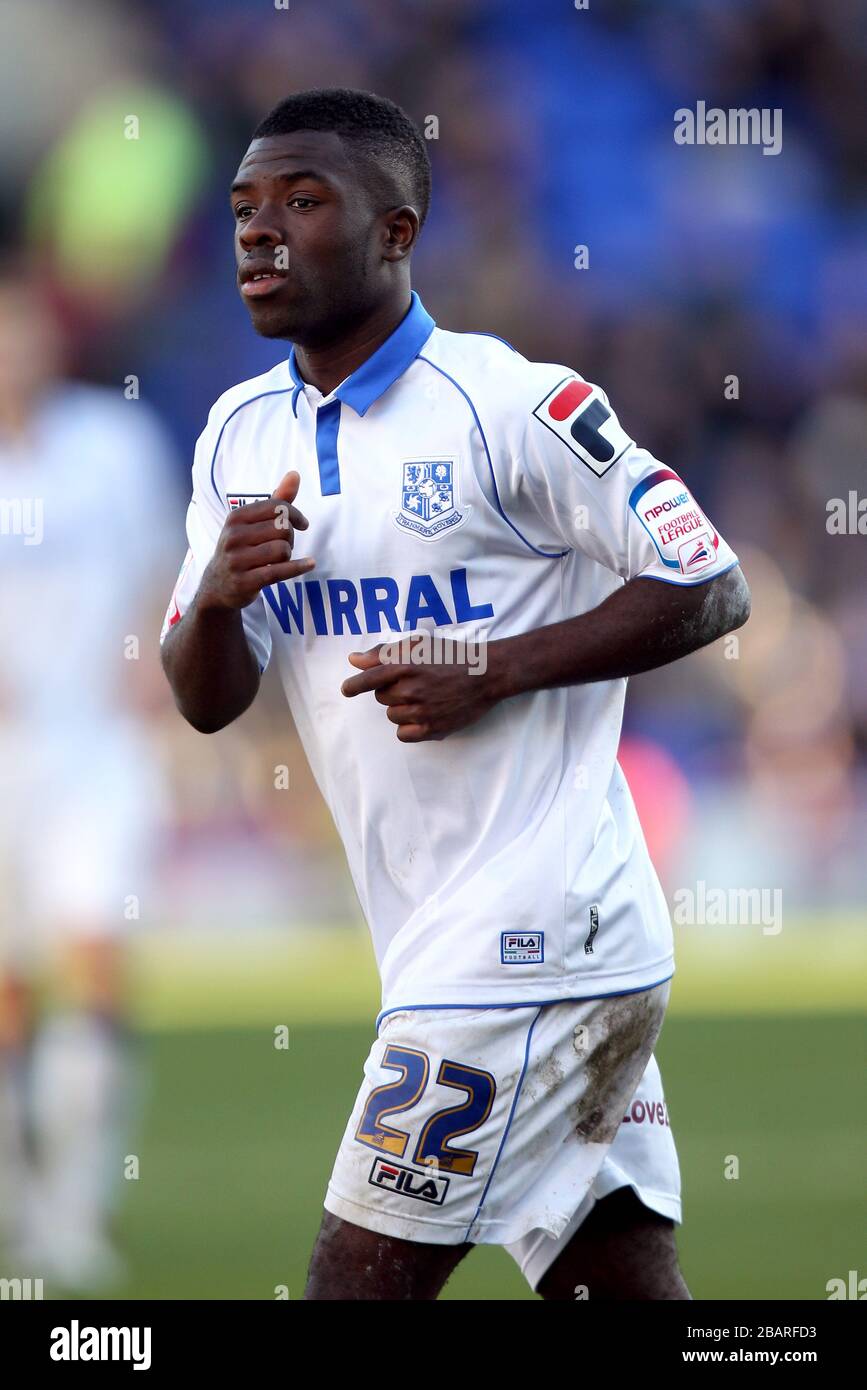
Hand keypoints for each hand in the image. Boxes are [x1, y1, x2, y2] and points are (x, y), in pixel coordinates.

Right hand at [198, 471, 313, 610]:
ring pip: (282, 549)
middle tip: (283, 545)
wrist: (217, 586)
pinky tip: (309, 564)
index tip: (302, 524)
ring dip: (288, 555)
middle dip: (290, 537)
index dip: (295, 514)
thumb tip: (295, 474)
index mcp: (236, 517)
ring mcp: (237, 560)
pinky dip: (299, 567)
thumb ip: (277, 500)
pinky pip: (280, 571)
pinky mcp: (245, 581)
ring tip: (280, 559)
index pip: (276, 507)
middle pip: (282, 529)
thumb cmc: (241, 548)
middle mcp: (234, 536)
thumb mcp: (253, 522)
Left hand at [340, 636, 500, 742]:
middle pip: (381, 698)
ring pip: (392, 716)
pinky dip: (408, 728)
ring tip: (424, 698)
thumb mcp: (419, 645)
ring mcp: (421, 711)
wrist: (486, 674)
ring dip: (402, 709)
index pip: (368, 679)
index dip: (354, 686)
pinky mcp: (432, 728)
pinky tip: (422, 716)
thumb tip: (354, 660)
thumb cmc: (452, 656)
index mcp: (405, 666)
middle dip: (392, 691)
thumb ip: (384, 652)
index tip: (347, 690)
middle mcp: (410, 689)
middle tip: (414, 684)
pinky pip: (403, 734)